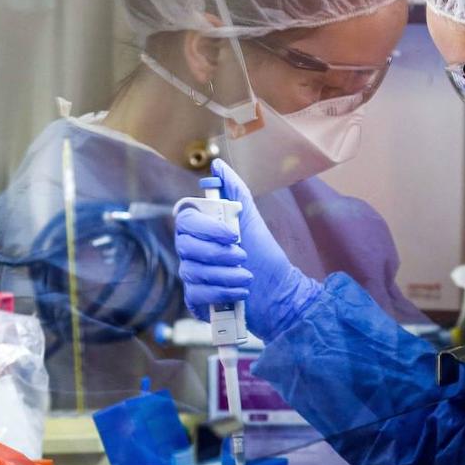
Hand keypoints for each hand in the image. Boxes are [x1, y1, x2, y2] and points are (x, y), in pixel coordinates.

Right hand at [175, 160, 320, 337]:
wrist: (278, 291)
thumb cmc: (263, 253)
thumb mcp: (251, 218)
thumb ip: (234, 190)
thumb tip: (218, 165)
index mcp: (201, 229)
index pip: (186, 219)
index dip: (207, 227)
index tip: (234, 233)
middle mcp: (191, 251)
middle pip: (185, 246)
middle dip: (218, 253)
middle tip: (243, 256)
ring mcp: (192, 275)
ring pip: (193, 271)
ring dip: (225, 275)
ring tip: (247, 277)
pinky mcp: (196, 299)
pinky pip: (197, 294)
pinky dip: (222, 292)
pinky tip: (241, 292)